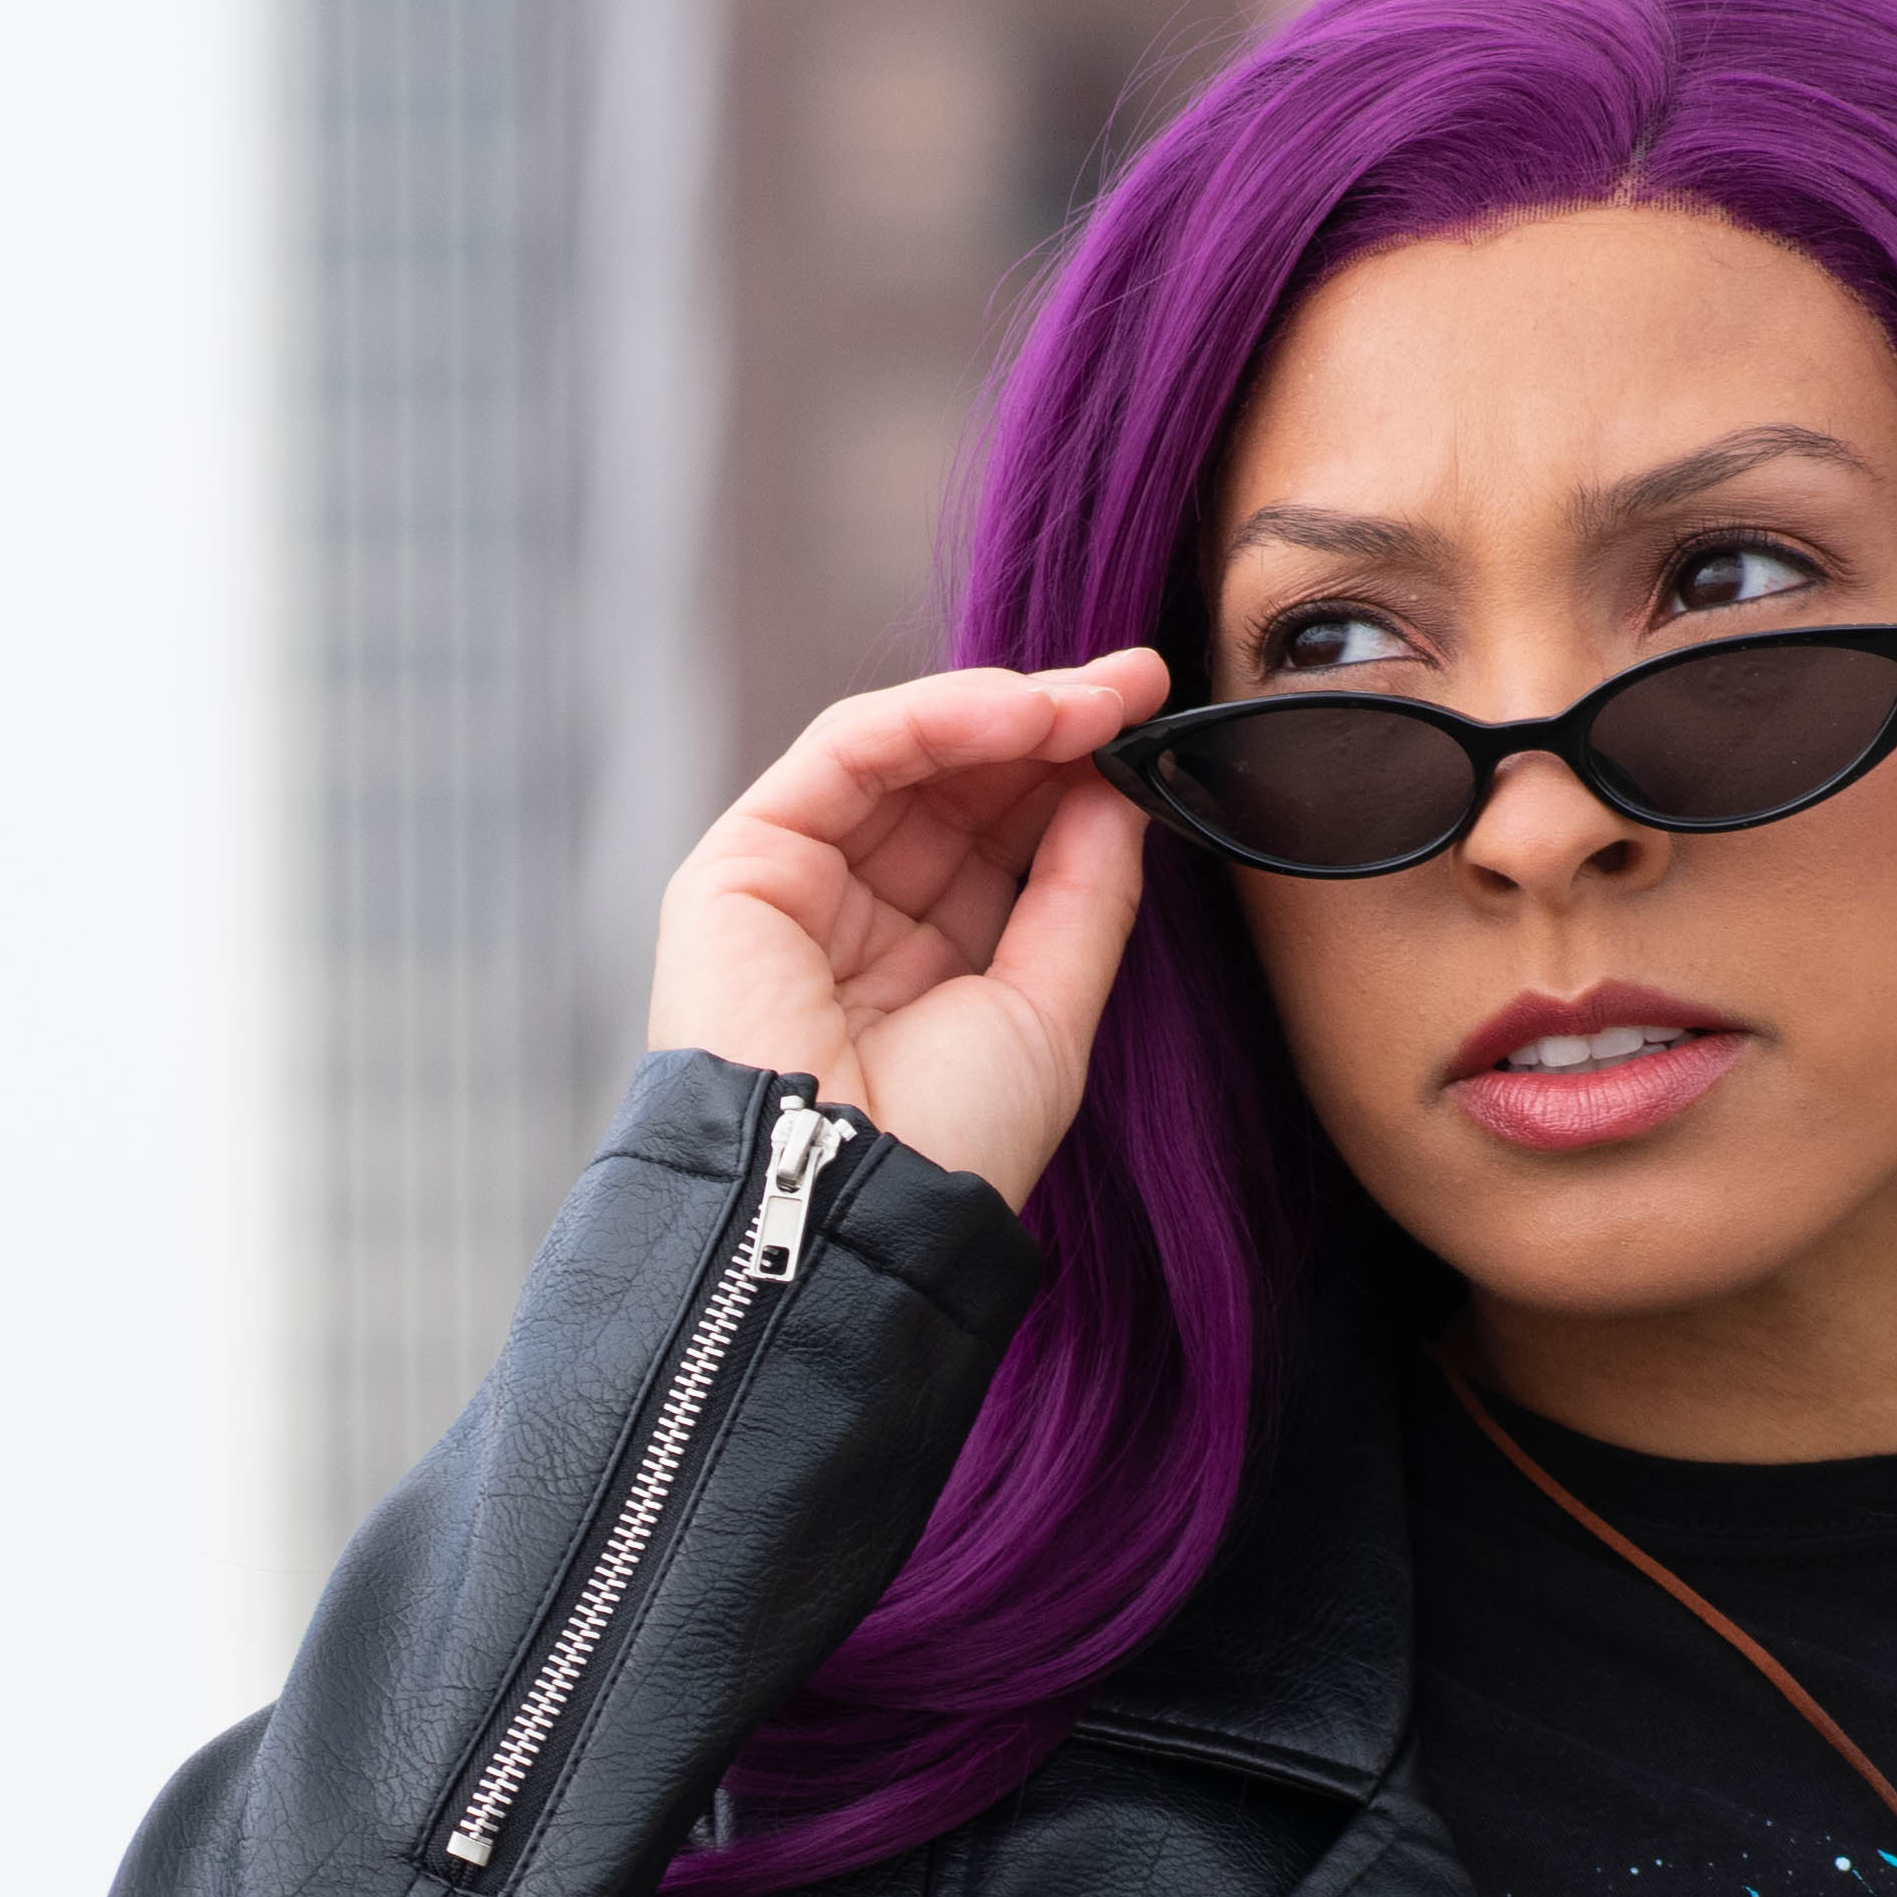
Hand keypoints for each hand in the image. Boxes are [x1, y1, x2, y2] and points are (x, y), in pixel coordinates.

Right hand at [641, 652, 1172, 1209]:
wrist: (853, 1212)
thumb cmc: (949, 1145)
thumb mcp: (1050, 1009)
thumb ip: (1084, 891)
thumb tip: (1121, 783)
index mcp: (922, 965)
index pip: (997, 835)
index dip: (1071, 773)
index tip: (1154, 722)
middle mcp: (854, 919)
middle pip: (954, 784)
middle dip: (1051, 726)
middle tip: (1139, 684)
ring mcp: (794, 886)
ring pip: (903, 754)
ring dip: (1008, 711)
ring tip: (1096, 700)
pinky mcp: (742, 863)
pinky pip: (846, 752)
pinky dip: (936, 718)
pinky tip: (1025, 714)